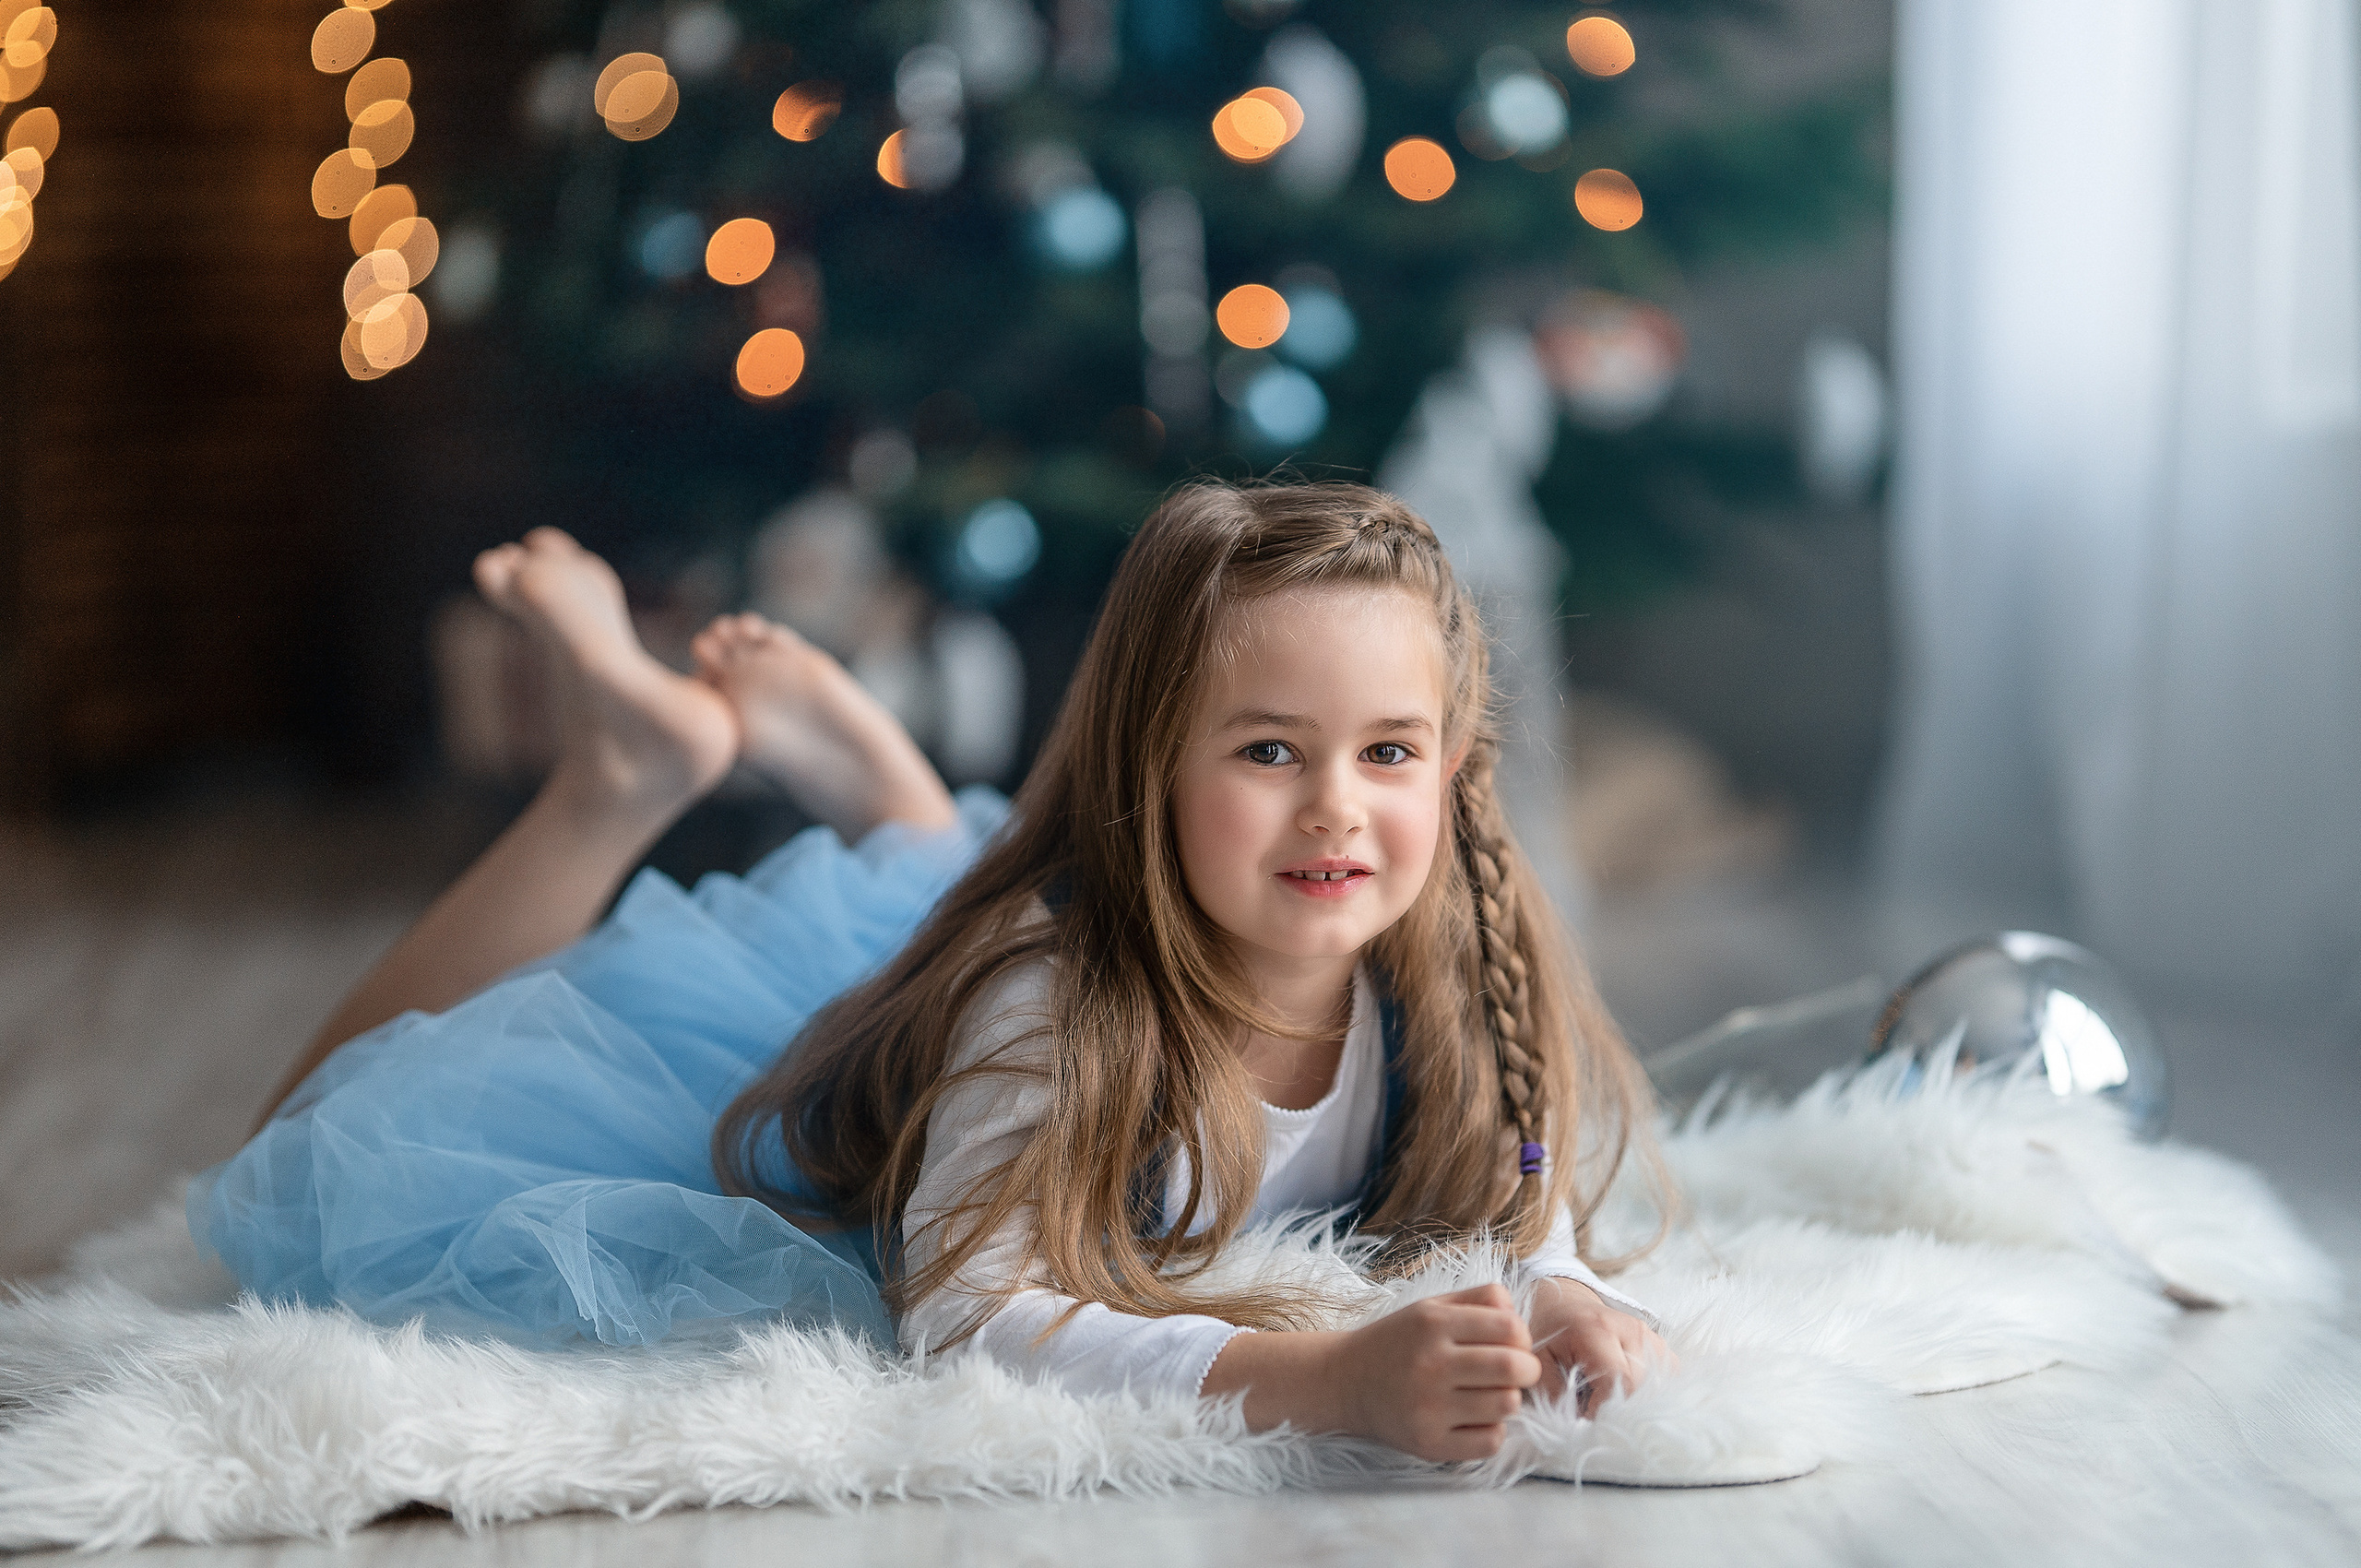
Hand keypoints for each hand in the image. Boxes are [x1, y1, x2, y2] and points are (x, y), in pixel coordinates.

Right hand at [1332, 1283, 1541, 1461]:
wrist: (1345, 1381)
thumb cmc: (1398, 1341)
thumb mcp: (1431, 1306)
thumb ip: (1479, 1300)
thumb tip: (1522, 1318)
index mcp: (1434, 1323)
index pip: (1510, 1328)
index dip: (1523, 1337)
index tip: (1514, 1345)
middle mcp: (1431, 1364)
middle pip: (1513, 1368)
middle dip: (1527, 1370)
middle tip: (1517, 1372)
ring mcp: (1429, 1407)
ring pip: (1507, 1405)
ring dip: (1509, 1399)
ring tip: (1491, 1394)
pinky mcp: (1429, 1443)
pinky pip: (1490, 1442)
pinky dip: (1492, 1431)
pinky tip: (1475, 1419)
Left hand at [1527, 1276, 1673, 1415]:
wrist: (1564, 1303)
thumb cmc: (1549, 1334)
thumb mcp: (1538, 1359)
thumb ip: (1552, 1392)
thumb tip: (1577, 1423)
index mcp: (1596, 1330)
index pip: (1619, 1380)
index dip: (1605, 1407)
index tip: (1585, 1415)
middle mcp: (1629, 1329)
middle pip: (1640, 1385)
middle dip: (1618, 1406)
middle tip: (1594, 1407)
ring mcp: (1648, 1333)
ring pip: (1656, 1382)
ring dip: (1636, 1398)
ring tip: (1610, 1395)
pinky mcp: (1657, 1341)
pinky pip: (1666, 1374)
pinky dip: (1649, 1388)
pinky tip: (1627, 1388)